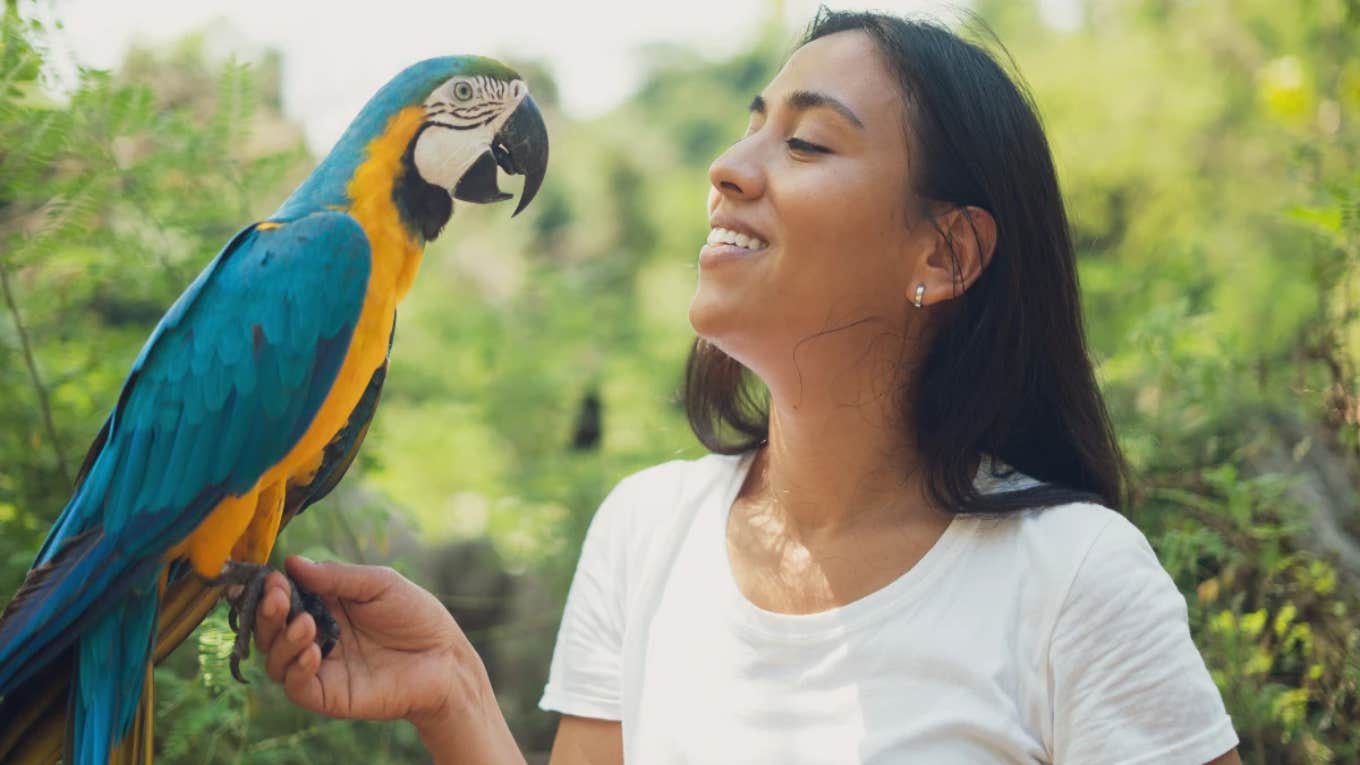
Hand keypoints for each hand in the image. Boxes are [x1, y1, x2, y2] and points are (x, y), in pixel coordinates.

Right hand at [252, 556, 484, 730]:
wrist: (445, 657)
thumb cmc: (416, 616)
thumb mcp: (379, 584)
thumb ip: (337, 577)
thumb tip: (292, 562)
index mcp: (324, 605)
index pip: (283, 599)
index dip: (272, 589)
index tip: (272, 578)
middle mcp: (316, 636)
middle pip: (270, 630)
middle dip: (267, 613)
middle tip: (276, 597)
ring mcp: (321, 667)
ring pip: (275, 660)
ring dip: (281, 640)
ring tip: (304, 623)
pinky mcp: (328, 695)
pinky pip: (296, 687)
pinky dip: (296, 668)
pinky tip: (314, 651)